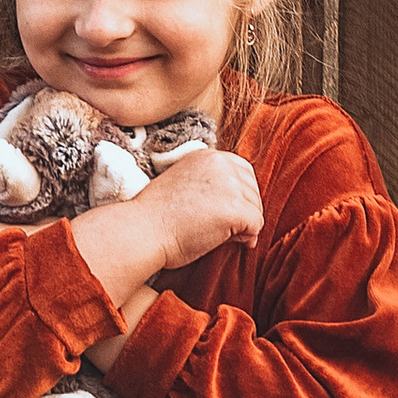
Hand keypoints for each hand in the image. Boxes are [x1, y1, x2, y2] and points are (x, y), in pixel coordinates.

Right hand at [138, 147, 262, 268]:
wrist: (141, 232)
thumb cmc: (154, 218)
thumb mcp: (183, 185)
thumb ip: (208, 184)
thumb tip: (240, 204)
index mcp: (206, 155)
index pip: (241, 171)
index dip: (238, 195)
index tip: (221, 212)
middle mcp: (220, 163)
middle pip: (252, 189)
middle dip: (244, 210)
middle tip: (221, 228)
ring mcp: (229, 184)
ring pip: (256, 208)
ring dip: (242, 225)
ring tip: (217, 235)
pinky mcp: (235, 208)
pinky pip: (256, 225)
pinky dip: (245, 238)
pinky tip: (224, 242)